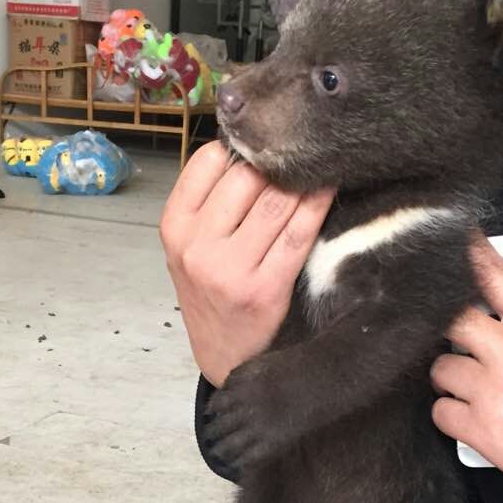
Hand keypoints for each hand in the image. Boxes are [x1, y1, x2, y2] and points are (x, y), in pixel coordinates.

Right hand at [160, 140, 333, 385]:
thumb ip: (210, 203)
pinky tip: (328, 190)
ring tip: (317, 167)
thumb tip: (252, 146)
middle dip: (276, 162)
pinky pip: (299, 232)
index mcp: (174, 228)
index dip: (240, 147)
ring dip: (301, 180)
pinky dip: (318, 205)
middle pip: (246, 177)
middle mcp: (197, 246)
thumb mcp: (189, 248)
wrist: (223, 357)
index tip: (262, 146)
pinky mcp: (265, 288)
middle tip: (297, 154)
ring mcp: (230, 269)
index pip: (207, 162)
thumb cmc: (211, 294)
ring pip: (276, 200)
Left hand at [431, 238, 502, 502]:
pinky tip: (469, 416)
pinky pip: (441, 412)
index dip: (468, 259)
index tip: (454, 252)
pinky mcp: (483, 431)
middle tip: (461, 341)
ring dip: (451, 377)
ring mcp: (494, 393)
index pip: (494, 276)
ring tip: (470, 387)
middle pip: (451, 320)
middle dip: (451, 329)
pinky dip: (451, 414)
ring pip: (440, 369)